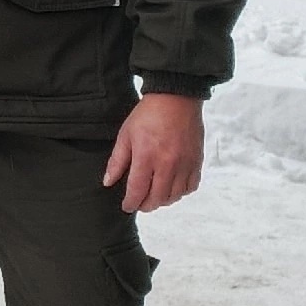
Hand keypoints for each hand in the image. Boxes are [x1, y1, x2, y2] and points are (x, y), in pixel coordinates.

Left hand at [103, 94, 203, 213]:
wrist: (176, 98)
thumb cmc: (148, 114)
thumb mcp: (125, 135)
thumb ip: (117, 161)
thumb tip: (108, 182)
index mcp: (146, 157)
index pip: (138, 190)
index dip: (131, 203)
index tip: (127, 206)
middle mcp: (168, 164)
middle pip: (157, 198)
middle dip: (146, 205)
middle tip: (139, 204)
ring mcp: (185, 164)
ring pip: (175, 196)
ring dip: (163, 200)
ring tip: (154, 196)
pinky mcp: (197, 161)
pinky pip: (191, 186)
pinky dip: (181, 192)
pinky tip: (172, 188)